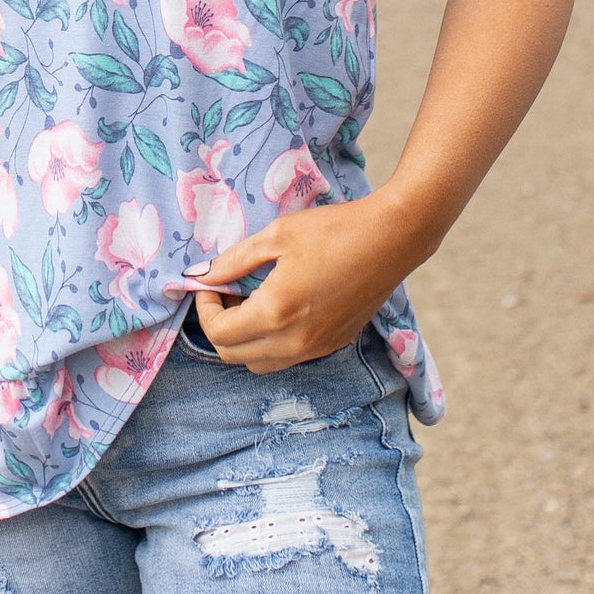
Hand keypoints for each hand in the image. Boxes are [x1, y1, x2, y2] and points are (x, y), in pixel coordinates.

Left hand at [186, 185, 430, 374]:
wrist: (392, 239)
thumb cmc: (333, 230)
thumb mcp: (276, 236)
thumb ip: (233, 260)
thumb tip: (200, 276)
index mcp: (275, 313)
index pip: (219, 333)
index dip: (205, 309)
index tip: (210, 284)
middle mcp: (294, 341)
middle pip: (234, 356)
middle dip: (220, 326)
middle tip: (226, 293)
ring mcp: (316, 348)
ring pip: (260, 363)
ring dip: (244, 339)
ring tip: (251, 301)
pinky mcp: (333, 344)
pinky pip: (287, 357)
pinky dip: (270, 342)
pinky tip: (279, 307)